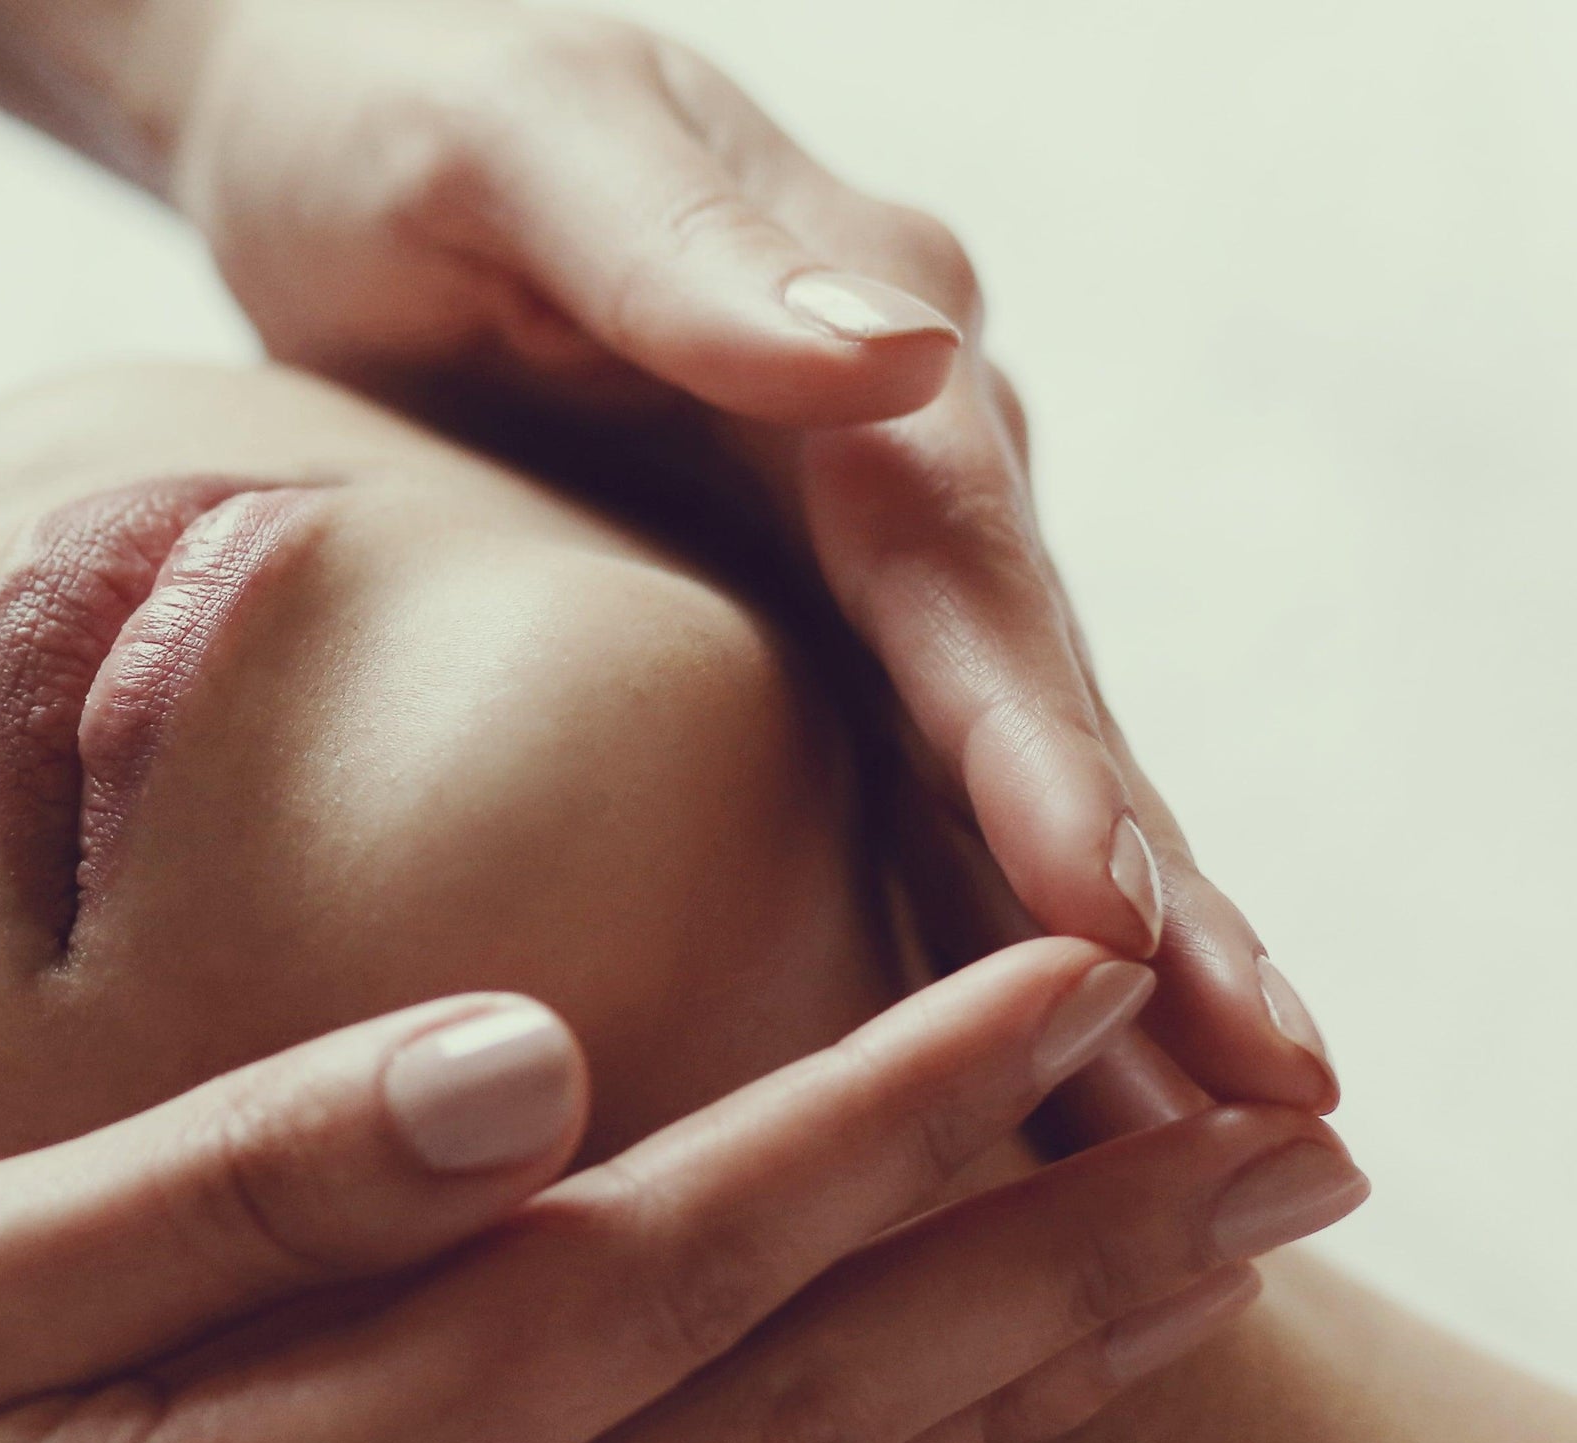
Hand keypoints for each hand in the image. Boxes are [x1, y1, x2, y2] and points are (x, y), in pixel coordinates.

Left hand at [164, 0, 1334, 1111]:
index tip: (1118, 923)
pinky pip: (893, 796)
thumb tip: (888, 350)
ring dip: (1106, 964)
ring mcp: (849, 550)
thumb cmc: (405, 112)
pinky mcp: (780, 622)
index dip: (1044, 753)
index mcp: (853, 345)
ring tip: (1202, 1160)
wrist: (336, 119)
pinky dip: (965, 936)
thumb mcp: (521, 144)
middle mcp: (892, 459)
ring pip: (996, 778)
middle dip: (1155, 911)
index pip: (964, 574)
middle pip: (1033, 704)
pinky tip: (1014, 1089)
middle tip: (1276, 1104)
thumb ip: (678, 245)